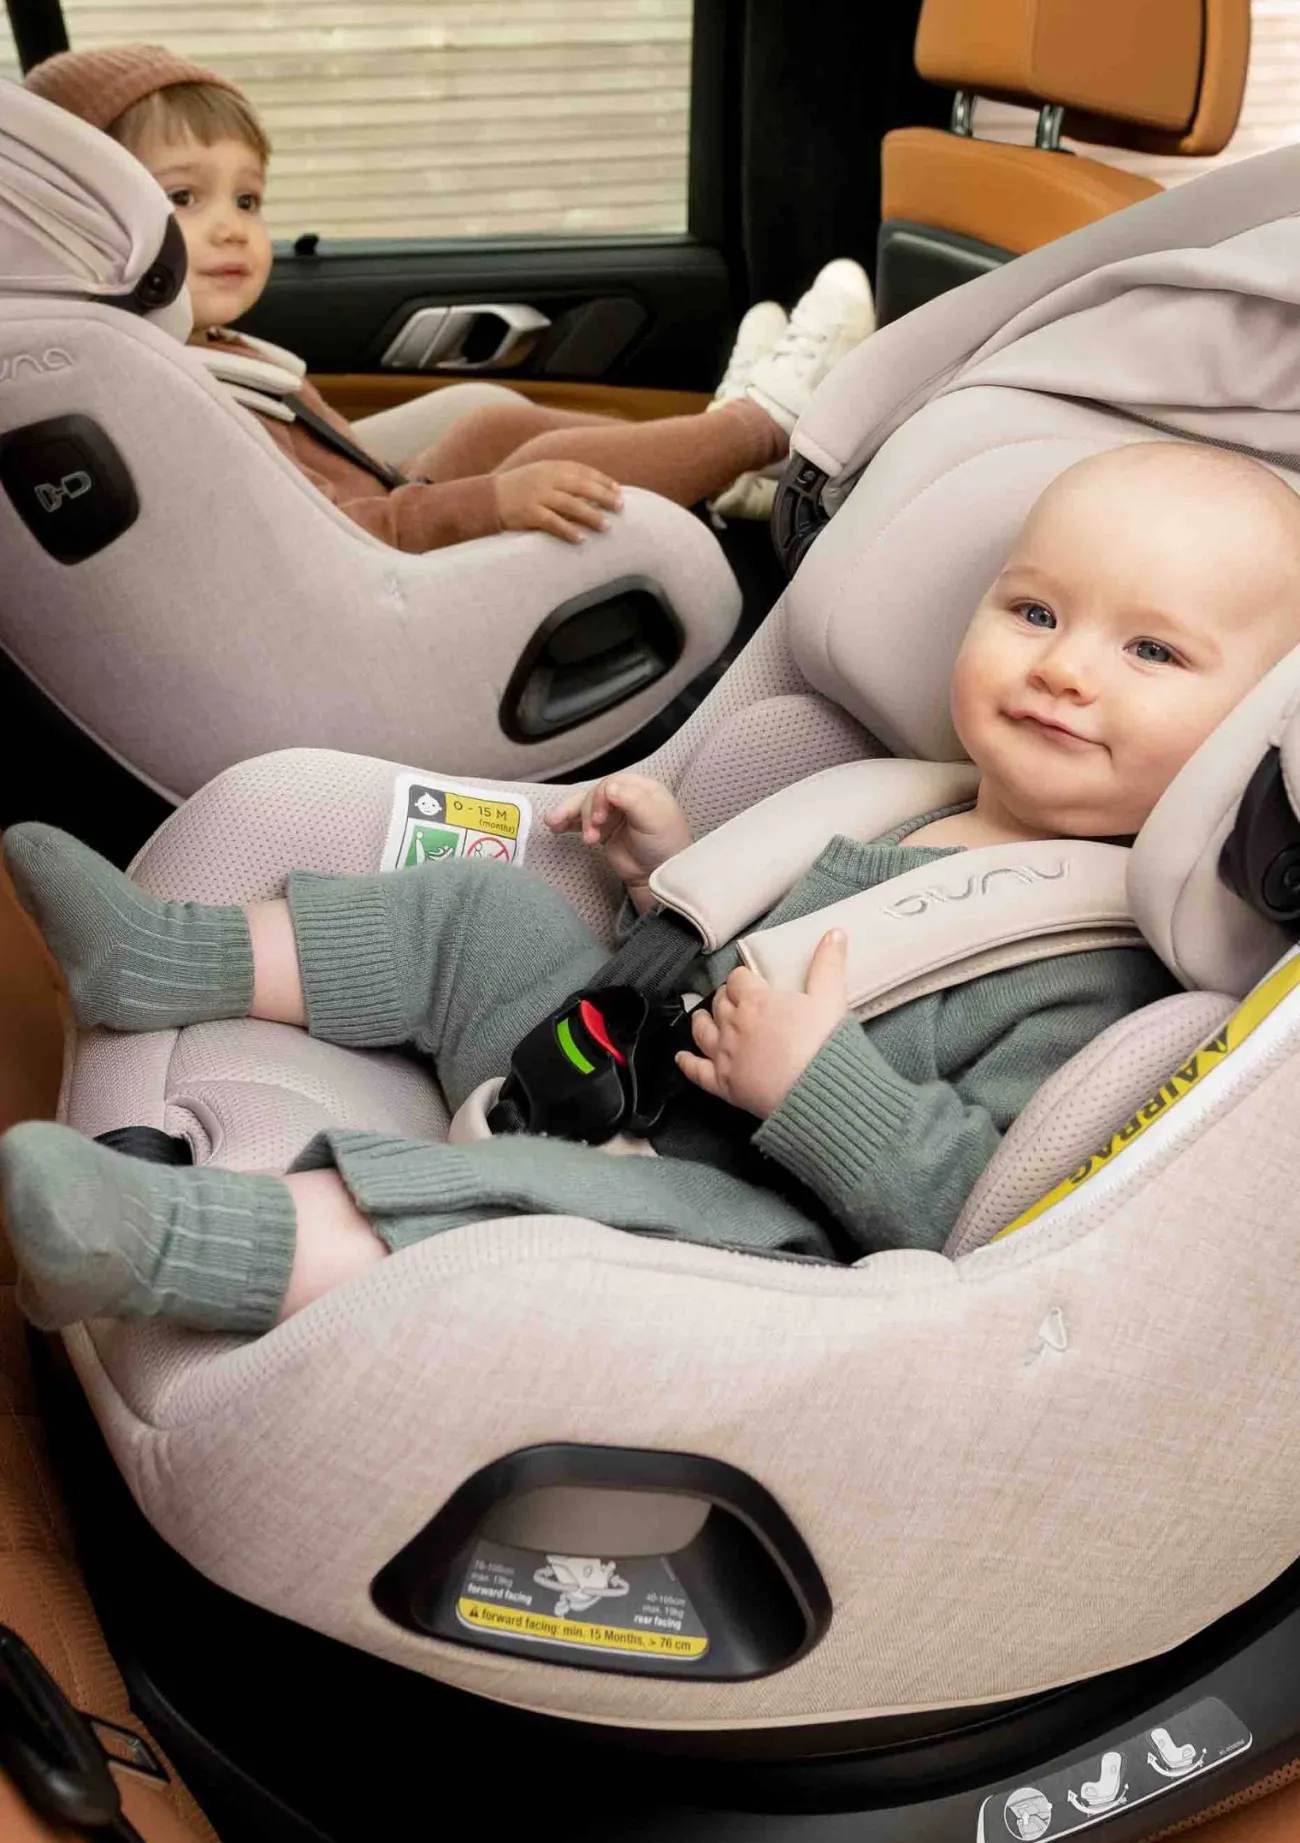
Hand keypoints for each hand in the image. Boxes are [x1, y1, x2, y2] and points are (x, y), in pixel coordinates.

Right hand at [494, 461, 621, 542]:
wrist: (486, 498)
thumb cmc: (518, 489)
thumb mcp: (540, 476)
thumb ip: (562, 480)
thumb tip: (592, 493)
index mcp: (551, 467)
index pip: (583, 471)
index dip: (602, 480)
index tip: (618, 490)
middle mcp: (546, 479)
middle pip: (582, 486)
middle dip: (604, 496)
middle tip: (621, 507)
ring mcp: (537, 495)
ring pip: (571, 505)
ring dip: (591, 515)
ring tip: (607, 526)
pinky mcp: (528, 513)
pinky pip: (553, 523)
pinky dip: (568, 531)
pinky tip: (581, 539)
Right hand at [545, 773, 692, 909]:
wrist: (657, 873)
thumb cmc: (663, 843)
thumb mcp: (654, 819)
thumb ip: (632, 800)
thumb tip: (608, 788)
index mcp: (641, 788)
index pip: (612, 783)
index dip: (600, 797)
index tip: (599, 818)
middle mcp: (625, 797)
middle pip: (595, 794)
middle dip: (587, 811)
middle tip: (591, 832)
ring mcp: (612, 813)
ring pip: (584, 806)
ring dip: (570, 815)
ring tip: (555, 826)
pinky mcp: (603, 829)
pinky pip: (580, 821)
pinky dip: (566, 822)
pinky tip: (554, 827)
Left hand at [677, 930, 848, 1117]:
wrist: (817, 1090)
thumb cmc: (823, 1044)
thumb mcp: (831, 998)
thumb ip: (829, 964)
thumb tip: (835, 932)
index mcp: (756, 1000)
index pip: (738, 979)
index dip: (743, 979)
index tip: (750, 981)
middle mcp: (733, 1024)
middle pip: (720, 1003)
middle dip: (726, 998)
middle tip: (736, 1000)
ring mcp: (724, 1054)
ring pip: (702, 1031)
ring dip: (702, 1021)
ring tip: (704, 1017)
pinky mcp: (722, 1083)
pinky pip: (696, 1071)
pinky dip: (686, 1062)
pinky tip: (681, 1058)